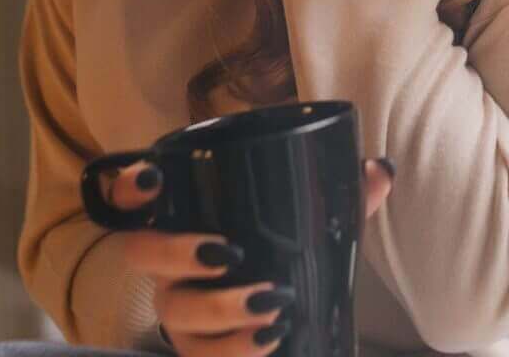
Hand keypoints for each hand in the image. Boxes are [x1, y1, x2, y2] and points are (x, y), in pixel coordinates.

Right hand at [102, 156, 395, 354]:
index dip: (130, 185)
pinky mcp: (196, 349)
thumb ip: (342, 195)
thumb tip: (379, 170)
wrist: (290, 320)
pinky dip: (233, 350)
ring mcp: (179, 309)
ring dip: (220, 309)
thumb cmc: (286, 256)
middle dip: (178, 252)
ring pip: (174, 310)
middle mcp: (170, 263)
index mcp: (189, 218)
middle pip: (142, 252)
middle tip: (229, 253)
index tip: (155, 180)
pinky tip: (269, 339)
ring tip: (271, 307)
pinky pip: (200, 355)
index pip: (135, 194)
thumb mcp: (310, 224)